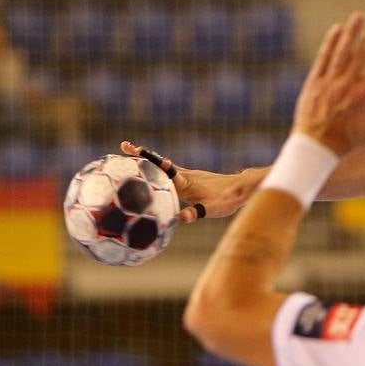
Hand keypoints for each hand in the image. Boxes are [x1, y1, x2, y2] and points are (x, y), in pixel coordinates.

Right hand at [119, 141, 260, 223]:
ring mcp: (187, 175)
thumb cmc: (226, 200)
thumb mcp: (211, 209)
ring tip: (129, 152)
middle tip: (123, 146)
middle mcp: (185, 175)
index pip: (167, 171)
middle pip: (160, 164)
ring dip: (148, 161)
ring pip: (163, 167)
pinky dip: (157, 169)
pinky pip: (169, 172)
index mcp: (186, 182)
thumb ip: (196, 213)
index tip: (137, 153)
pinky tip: (150, 173)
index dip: (153, 164)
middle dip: (142, 156)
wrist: (241, 189)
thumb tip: (180, 219)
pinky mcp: (189, 178)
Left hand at [292, 9, 364, 154]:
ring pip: (343, 50)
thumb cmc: (348, 141)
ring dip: (352, 31)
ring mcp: (329, 81)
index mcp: (364, 94)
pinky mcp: (314, 82)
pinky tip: (337, 29)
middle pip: (363, 51)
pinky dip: (330, 43)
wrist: (316, 147)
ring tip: (360, 15)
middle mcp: (348, 84)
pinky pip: (323, 58)